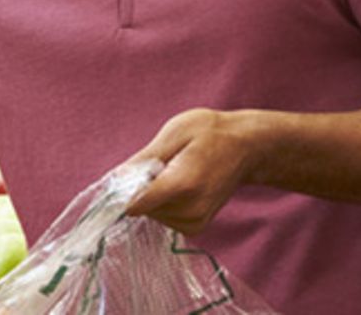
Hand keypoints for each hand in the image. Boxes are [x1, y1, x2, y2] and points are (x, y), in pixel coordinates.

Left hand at [124, 108, 264, 234]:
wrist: (246, 147)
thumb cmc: (210, 133)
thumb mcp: (174, 133)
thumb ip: (143, 159)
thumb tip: (114, 179)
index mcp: (183, 184)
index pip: (136, 203)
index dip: (122, 191)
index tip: (123, 177)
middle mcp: (191, 210)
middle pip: (142, 208)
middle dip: (141, 188)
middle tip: (161, 164)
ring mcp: (196, 221)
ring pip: (150, 214)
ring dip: (152, 195)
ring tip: (174, 172)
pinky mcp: (196, 227)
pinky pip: (163, 218)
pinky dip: (162, 203)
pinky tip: (178, 185)